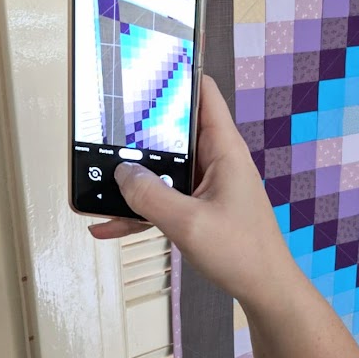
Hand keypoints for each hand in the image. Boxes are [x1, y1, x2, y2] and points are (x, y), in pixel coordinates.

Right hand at [89, 76, 297, 304]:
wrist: (264, 288)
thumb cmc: (240, 251)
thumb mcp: (189, 222)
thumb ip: (150, 196)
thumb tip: (120, 173)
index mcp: (223, 148)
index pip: (203, 93)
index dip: (177, 75)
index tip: (144, 68)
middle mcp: (215, 158)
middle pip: (174, 130)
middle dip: (140, 128)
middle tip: (102, 124)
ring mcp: (206, 183)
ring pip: (165, 167)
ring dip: (134, 175)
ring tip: (94, 179)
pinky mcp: (199, 205)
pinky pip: (165, 198)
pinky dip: (140, 207)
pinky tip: (106, 223)